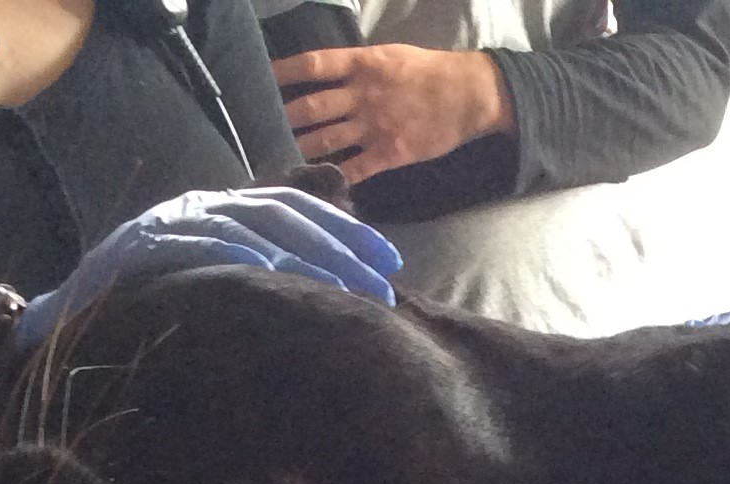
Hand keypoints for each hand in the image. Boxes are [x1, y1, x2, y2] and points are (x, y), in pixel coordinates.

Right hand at [15, 187, 401, 349]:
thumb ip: (266, 273)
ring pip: (250, 225)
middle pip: (284, 214)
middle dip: (339, 248)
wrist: (77, 311)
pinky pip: (197, 245)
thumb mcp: (220, 280)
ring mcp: (174, 220)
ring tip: (341, 287)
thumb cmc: (158, 301)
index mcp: (225, 210)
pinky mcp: (145, 245)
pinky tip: (268, 273)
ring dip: (302, 255)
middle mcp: (204, 205)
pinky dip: (234, 254)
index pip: (296, 207)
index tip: (391, 261)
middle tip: (381, 287)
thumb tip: (333, 293)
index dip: (346, 230)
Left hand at [271, 45, 516, 185]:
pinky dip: (335, 175)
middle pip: (311, 107)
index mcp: (362, 65)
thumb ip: (357, 66)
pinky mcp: (390, 152)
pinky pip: (355, 167)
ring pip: (326, 139)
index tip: (261, 80)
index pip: (313, 65)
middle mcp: (362, 95)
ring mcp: (375, 126)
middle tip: (262, 127)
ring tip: (279, 154)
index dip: (284, 73)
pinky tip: (316, 181)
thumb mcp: (389, 55)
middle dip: (284, 118)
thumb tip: (326, 73)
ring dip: (300, 148)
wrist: (468, 95)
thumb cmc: (428, 71)